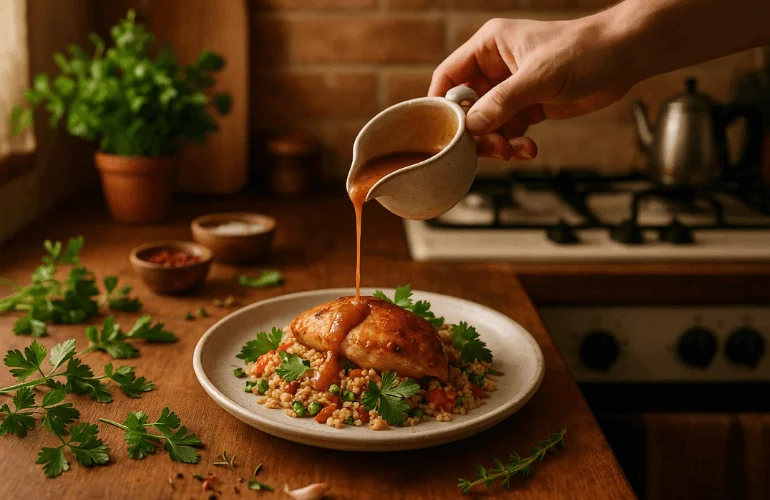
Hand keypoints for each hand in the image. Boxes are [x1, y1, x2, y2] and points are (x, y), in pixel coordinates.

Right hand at [429, 16, 631, 160]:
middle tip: (489, 148)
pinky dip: (515, 144)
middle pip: (467, 107)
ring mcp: (514, 88)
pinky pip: (510, 131)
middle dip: (476, 131)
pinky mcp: (531, 105)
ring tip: (513, 150)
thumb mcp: (538, 76)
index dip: (442, 103)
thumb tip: (472, 127)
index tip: (443, 131)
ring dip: (497, 142)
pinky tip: (528, 148)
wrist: (625, 55)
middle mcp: (497, 67)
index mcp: (490, 46)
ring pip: (489, 124)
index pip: (449, 75)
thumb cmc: (584, 50)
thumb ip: (502, 102)